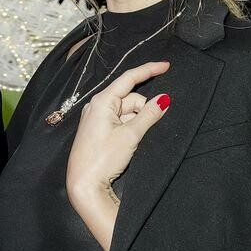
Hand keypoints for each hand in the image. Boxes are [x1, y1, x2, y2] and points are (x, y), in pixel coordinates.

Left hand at [66, 60, 170, 250]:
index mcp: (102, 101)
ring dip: (138, 122)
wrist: (84, 185)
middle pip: (131, 99)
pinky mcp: (99, 131)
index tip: (167, 65)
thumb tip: (164, 99)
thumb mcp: (130, 135)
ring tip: (134, 142)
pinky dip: (130, 128)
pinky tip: (130, 143)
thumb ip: (149, 115)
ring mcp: (97, 119)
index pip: (129, 78)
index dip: (149, 70)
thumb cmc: (103, 158)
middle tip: (146, 130)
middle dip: (144, 110)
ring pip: (128, 112)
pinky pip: (121, 122)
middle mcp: (97, 106)